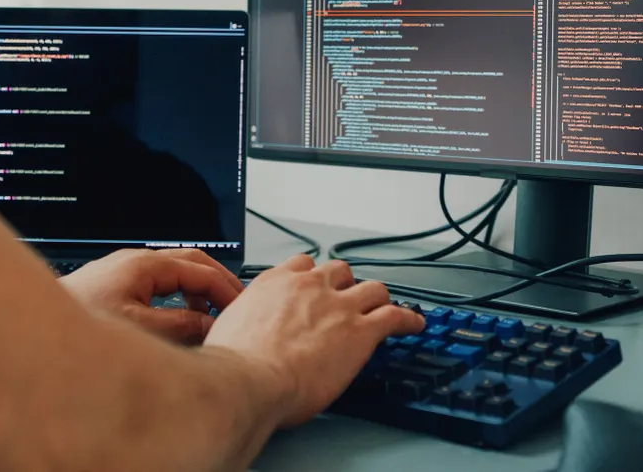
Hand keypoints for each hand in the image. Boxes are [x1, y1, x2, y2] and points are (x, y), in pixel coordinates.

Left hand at [60, 248, 244, 343]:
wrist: (33, 331)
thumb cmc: (77, 325)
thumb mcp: (140, 330)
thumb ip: (181, 325)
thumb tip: (211, 324)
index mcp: (143, 265)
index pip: (200, 269)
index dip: (227, 288)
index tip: (243, 308)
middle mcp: (133, 262)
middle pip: (191, 262)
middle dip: (217, 282)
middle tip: (237, 306)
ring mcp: (122, 272)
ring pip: (174, 272)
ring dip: (196, 291)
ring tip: (210, 318)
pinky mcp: (113, 287)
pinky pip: (157, 283)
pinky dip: (177, 297)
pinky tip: (178, 319)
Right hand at [202, 255, 425, 426]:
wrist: (250, 378)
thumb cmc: (234, 362)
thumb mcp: (228, 329)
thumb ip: (242, 323)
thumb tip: (236, 335)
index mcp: (275, 283)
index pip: (302, 265)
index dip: (313, 277)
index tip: (315, 286)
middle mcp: (309, 287)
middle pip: (340, 271)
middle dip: (346, 284)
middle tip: (348, 298)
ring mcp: (339, 306)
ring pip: (372, 289)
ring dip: (378, 298)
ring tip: (384, 306)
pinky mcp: (361, 331)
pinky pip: (395, 317)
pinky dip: (408, 320)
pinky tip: (414, 324)